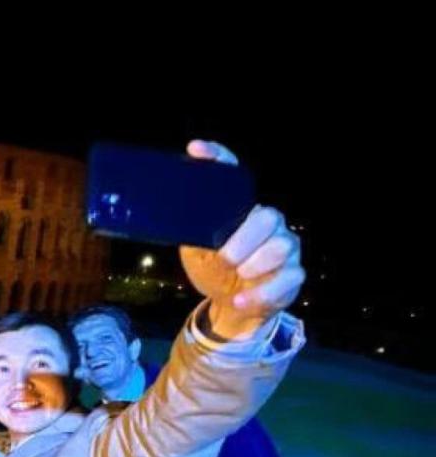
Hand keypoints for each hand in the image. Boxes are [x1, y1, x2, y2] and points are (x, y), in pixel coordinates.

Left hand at [179, 140, 304, 340]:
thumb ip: (189, 231)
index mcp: (241, 211)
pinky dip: (260, 293)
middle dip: (244, 239)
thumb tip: (163, 214)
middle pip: (267, 216)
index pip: (233, 175)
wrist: (233, 306)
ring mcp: (284, 246)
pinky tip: (241, 299)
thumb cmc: (215, 271)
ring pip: (280, 246)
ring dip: (254, 266)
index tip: (195, 150)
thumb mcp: (196, 251)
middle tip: (226, 258)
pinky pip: (287, 278)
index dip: (217, 158)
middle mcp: (267, 222)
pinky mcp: (293, 274)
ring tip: (238, 276)